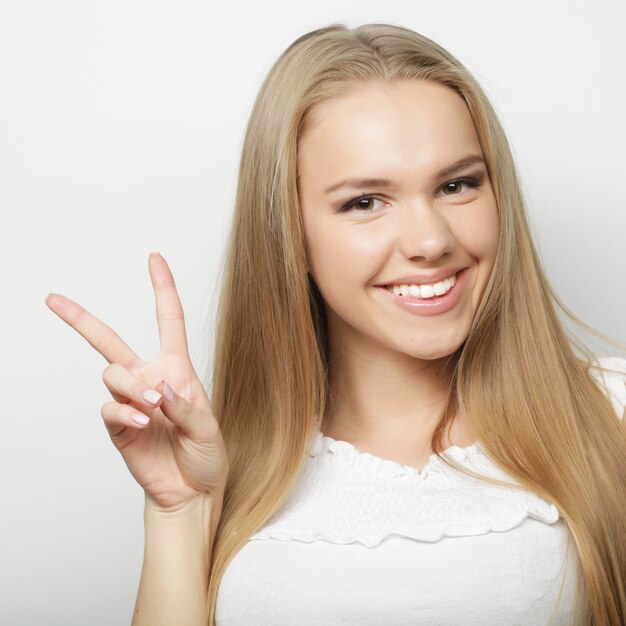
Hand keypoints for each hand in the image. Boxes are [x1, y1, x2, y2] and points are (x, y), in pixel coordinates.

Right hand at [45, 252, 228, 511]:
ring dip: (131, 387)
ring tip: (153, 409)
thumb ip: (184, 405)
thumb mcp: (208, 426)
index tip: (154, 258)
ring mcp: (130, 402)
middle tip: (53, 300)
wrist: (192, 491)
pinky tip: (144, 424)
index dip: (162, 288)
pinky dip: (125, 413)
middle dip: (80, 319)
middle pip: (109, 341)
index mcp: (176, 370)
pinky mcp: (118, 426)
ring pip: (111, 373)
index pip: (168, 321)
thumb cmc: (206, 454)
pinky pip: (109, 408)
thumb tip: (158, 388)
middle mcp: (149, 379)